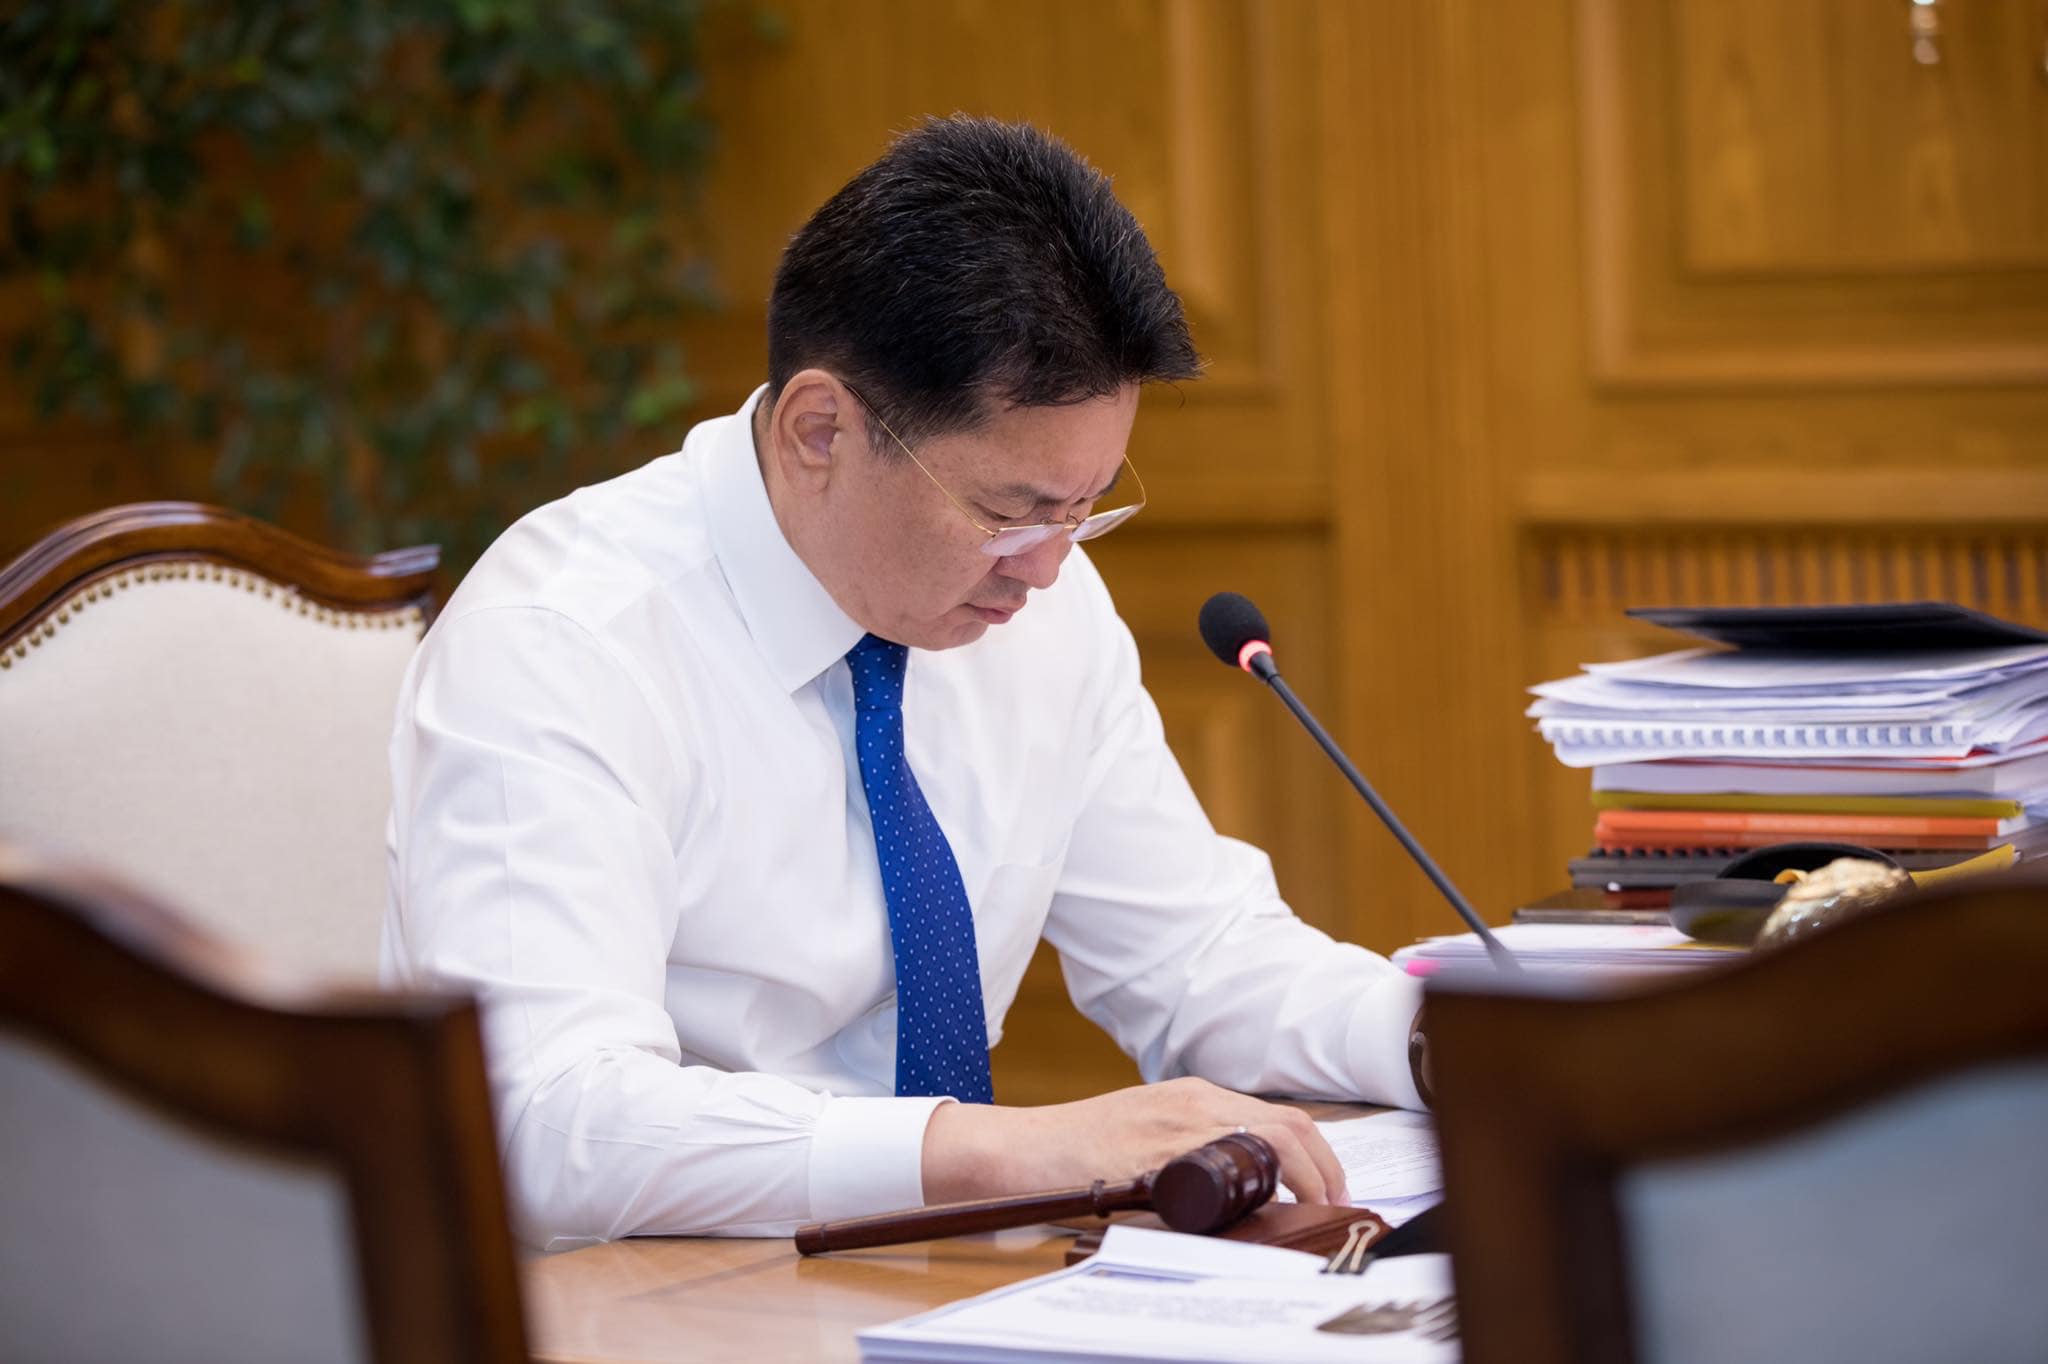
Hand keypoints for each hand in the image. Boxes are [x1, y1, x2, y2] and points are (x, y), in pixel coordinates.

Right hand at [920, 1076, 1347, 1206]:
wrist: (1020, 1150)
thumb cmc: (1078, 1152)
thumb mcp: (1145, 1138)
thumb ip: (1189, 1152)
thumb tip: (1243, 1193)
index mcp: (1192, 1096)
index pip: (1279, 1116)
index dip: (1317, 1152)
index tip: (1328, 1183)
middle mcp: (1192, 1101)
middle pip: (1288, 1122)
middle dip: (1325, 1165)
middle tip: (1334, 1200)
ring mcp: (1175, 1124)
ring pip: (1267, 1137)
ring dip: (1303, 1174)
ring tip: (1312, 1207)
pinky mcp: (1156, 1152)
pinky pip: (1221, 1164)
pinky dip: (1255, 1185)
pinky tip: (1263, 1208)